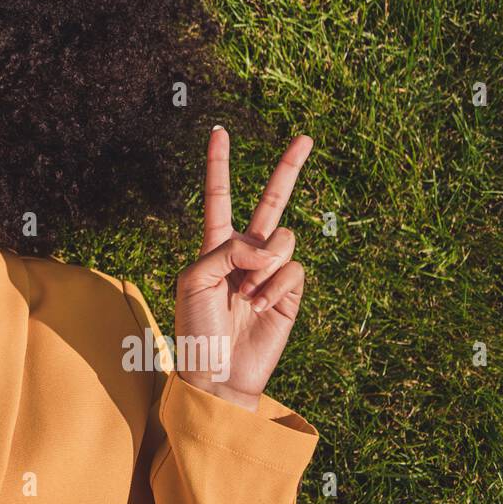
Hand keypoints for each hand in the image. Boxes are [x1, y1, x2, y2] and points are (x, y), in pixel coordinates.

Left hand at [173, 127, 312, 410]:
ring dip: (263, 267)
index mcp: (214, 244)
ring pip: (283, 238)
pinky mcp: (291, 291)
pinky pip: (293, 268)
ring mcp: (271, 270)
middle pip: (271, 201)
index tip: (220, 131)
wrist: (218, 372)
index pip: (220, 195)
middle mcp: (246, 252)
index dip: (219, 164)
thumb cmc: (197, 329)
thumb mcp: (196, 280)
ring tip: (247, 296)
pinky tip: (261, 308)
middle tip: (306, 136)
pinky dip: (276, 286)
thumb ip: (228, 250)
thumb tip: (269, 246)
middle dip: (288, 168)